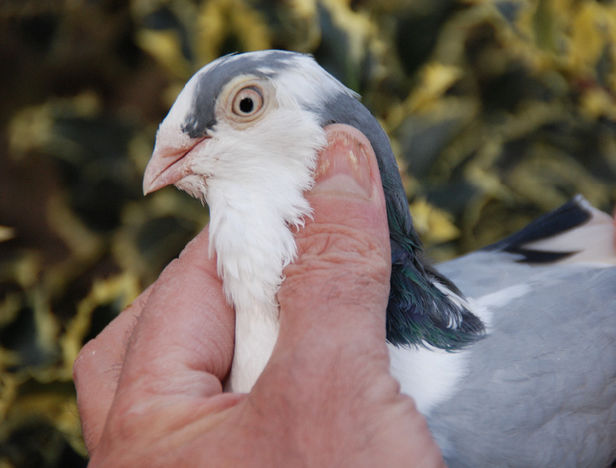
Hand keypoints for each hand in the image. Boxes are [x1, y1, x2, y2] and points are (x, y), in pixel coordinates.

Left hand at [73, 126, 444, 466]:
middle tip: (305, 264)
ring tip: (329, 309)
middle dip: (244, 286)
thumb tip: (340, 162)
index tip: (303, 197)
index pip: (180, 290)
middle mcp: (161, 454)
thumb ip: (331, 275)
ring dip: (271, 334)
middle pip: (173, 336)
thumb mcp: (334, 387)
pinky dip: (292, 375)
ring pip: (214, 376)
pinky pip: (250, 411)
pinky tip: (339, 366)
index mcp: (147, 431)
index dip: (246, 234)